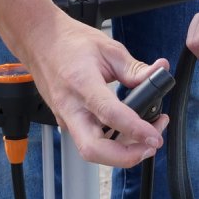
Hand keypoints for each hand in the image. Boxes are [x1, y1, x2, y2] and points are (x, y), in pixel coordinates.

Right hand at [19, 14, 168, 167]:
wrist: (39, 41)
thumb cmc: (69, 43)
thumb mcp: (108, 49)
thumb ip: (135, 68)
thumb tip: (159, 73)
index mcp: (82, 83)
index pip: (109, 115)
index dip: (135, 130)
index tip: (155, 136)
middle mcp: (71, 107)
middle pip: (93, 149)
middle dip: (126, 156)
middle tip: (150, 146)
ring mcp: (66, 117)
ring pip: (92, 150)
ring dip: (122, 152)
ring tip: (147, 136)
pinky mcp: (68, 122)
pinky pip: (90, 140)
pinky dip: (113, 144)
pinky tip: (130, 132)